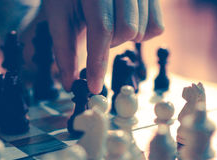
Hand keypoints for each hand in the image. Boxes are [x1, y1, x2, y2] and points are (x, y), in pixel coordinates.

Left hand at [43, 0, 163, 93]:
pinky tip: (126, 25)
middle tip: (99, 37)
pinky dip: (142, 34)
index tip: (93, 86)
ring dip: (125, 39)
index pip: (101, 27)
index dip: (98, 61)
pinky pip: (157, 26)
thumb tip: (69, 84)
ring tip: (111, 26)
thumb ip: (64, 49)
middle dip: (110, 44)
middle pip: (127, 30)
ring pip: (144, 30)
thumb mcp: (59, 16)